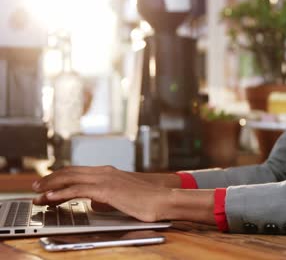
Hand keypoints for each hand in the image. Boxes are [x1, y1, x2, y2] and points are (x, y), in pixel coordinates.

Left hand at [32, 166, 172, 221]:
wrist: (163, 199)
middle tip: (35, 186)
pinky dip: (61, 193)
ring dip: (51, 186)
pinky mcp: (107, 190)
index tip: (47, 183)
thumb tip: (95, 202)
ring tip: (37, 193)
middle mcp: (105, 172)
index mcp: (109, 172)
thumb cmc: (147, 200)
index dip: (60, 176)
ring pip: (70, 179)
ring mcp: (106, 179)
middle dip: (50, 179)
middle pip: (70, 172)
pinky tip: (51, 198)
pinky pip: (78, 190)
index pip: (78, 171)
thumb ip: (107, 196)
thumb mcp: (123, 196)